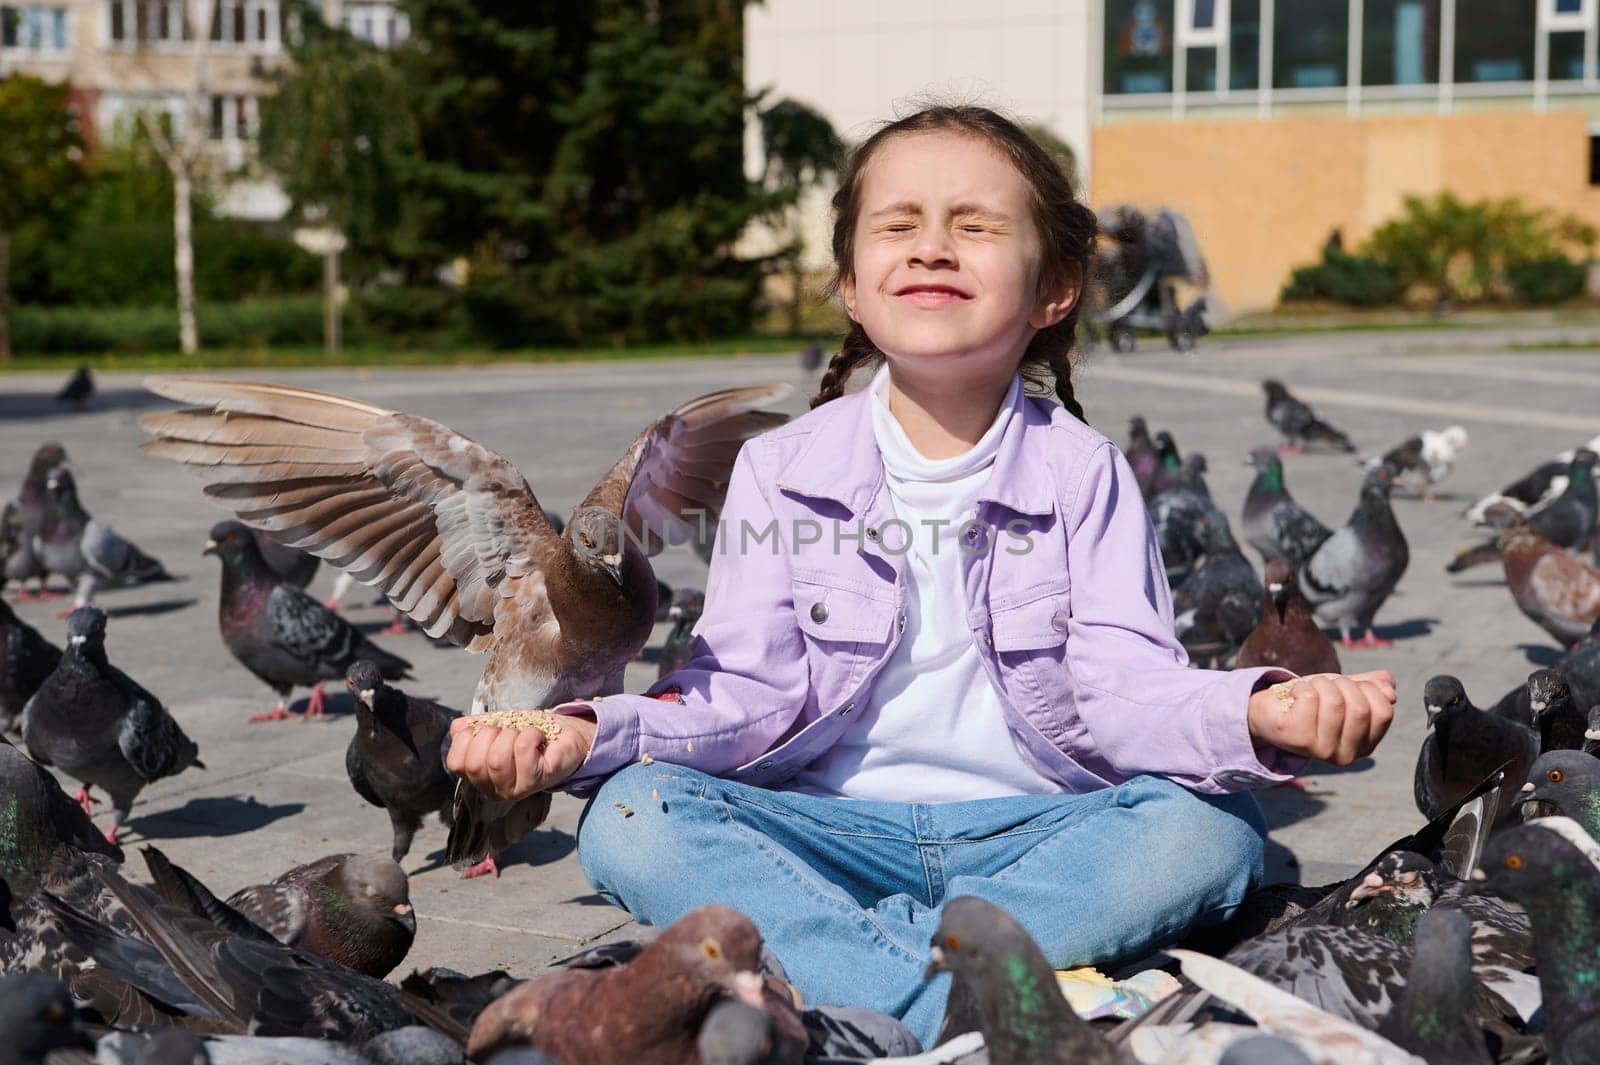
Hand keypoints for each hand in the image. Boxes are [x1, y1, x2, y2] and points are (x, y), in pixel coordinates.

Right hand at [445, 710, 597, 801]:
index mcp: (479, 778)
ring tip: (522, 733)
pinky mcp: (539, 781)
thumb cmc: (526, 732)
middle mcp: (494, 790)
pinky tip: (538, 736)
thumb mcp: (495, 726)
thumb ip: (473, 728)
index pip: (456, 764)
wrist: (564, 733)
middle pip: (476, 763)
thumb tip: (458, 728)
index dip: (467, 738)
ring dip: (511, 734)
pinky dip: (530, 733)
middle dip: (490, 734)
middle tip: (507, 730)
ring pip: (498, 759)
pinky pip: (523, 749)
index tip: (487, 729)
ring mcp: (517, 790)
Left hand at [1246, 669, 1395, 765]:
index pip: (1383, 712)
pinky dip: (1301, 686)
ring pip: (1334, 702)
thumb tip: (1390, 690)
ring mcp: (1320, 750)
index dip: (1369, 689)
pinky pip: (1309, 697)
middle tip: (1327, 685)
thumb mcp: (1347, 690)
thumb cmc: (1314, 701)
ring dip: (1321, 683)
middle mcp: (1346, 755)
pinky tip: (1294, 694)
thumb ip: (1372, 687)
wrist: (1272, 709)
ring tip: (1311, 689)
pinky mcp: (1296, 738)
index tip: (1351, 686)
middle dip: (1343, 684)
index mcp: (1365, 745)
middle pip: (1359, 707)